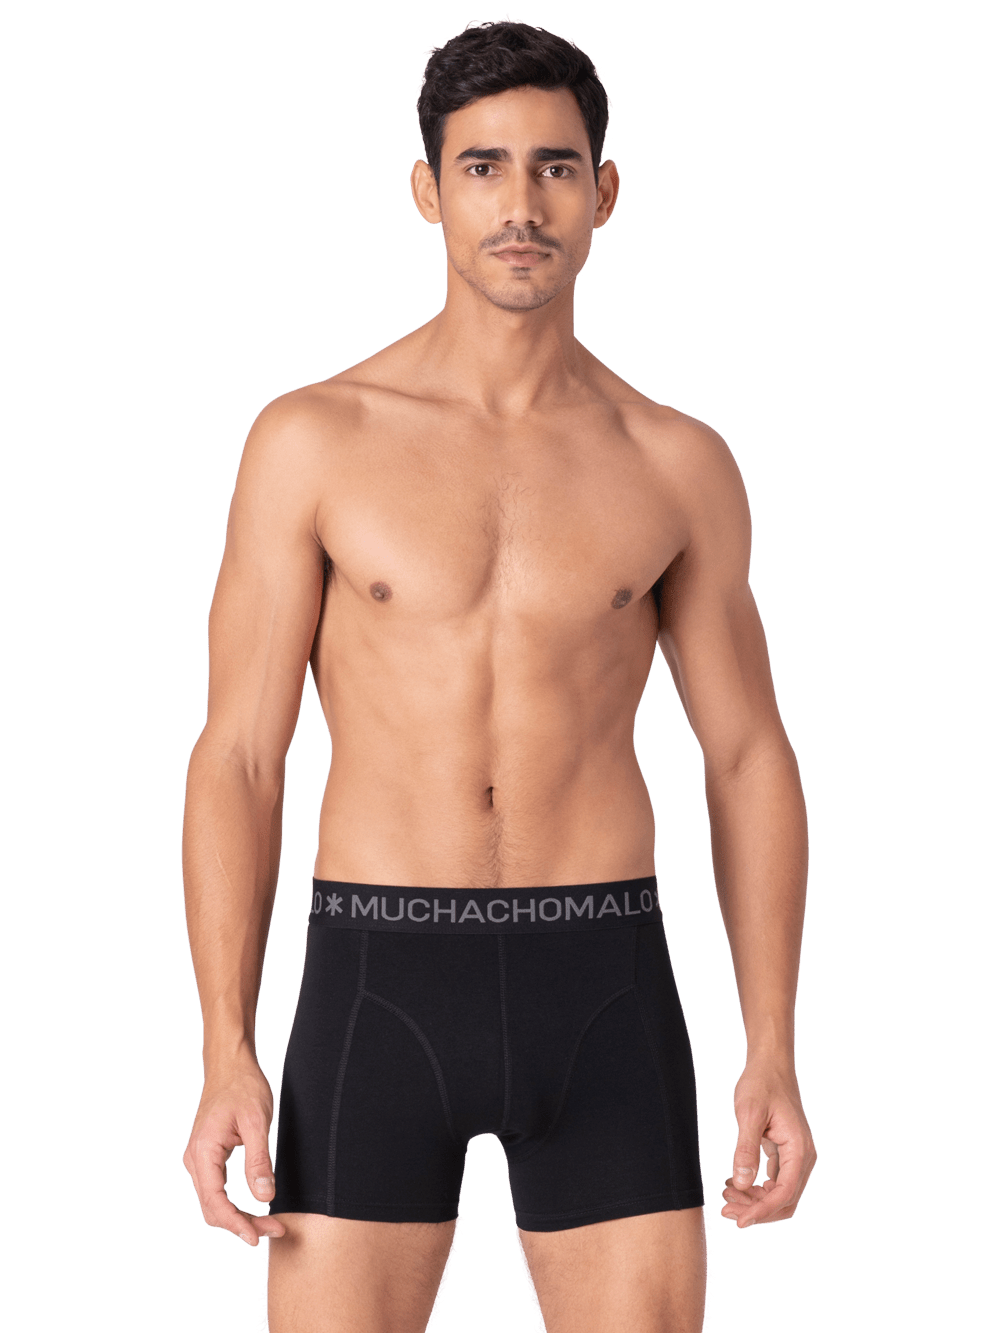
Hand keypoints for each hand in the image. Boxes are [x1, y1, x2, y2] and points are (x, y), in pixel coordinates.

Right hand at [182, 1057, 286, 1246]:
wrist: (230, 1066)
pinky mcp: (206, 1159)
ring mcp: (198, 1160)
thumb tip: (264, 1196)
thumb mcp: (257, 1121)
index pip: (215, 1201)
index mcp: (203, 1151)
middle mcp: (194, 1160)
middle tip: (275, 1230)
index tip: (257, 1237)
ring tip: (268, 1224)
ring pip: (213, 1203)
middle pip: (212, 1208)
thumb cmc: (243, 1087)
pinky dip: (233, 1205)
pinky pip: (215, 1191)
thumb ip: (259, 1159)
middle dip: (241, 1224)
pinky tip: (253, 1209)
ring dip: (237, 1217)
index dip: (236, 1223)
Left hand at [720, 1060, 816, 1228]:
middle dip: (757, 1210)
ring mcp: (795, 1157)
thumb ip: (746, 1149)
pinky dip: (756, 1188)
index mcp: (800, 1151)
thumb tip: (742, 1184)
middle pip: (784, 1200)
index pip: (785, 1194)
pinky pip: (774, 1181)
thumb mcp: (750, 1114)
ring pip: (779, 1193)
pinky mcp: (785, 1154)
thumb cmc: (761, 1084)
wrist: (770, 1065)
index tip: (740, 1220)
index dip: (763, 1211)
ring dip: (754, 1201)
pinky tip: (734, 1184)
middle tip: (726, 1209)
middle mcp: (803, 1158)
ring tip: (725, 1195)